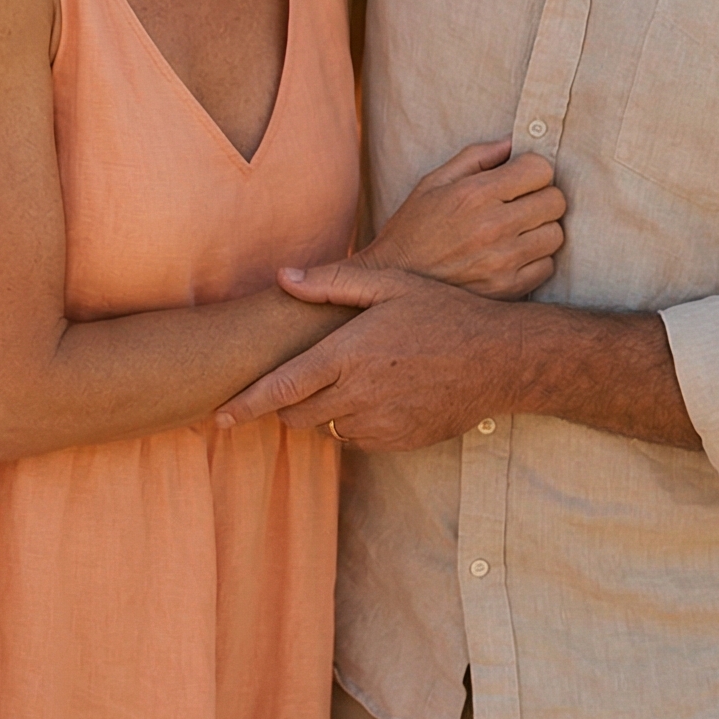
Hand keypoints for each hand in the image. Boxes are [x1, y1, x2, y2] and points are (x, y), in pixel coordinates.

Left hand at [215, 262, 504, 450]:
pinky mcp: (399, 441)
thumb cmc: (444, 313)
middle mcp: (358, 395)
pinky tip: (377, 393)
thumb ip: (331, 283)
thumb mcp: (389, 284)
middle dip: (286, 402)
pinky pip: (357, 439)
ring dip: (324, 410)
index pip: (280, 388)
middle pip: (295, 414)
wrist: (501, 360)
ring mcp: (380, 424)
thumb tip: (282, 277)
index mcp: (347, 355)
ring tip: (350, 377)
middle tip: (298, 377)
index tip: (217, 416)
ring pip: (326, 427)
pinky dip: (354, 422)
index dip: (244, 405)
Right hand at [358, 139, 563, 298]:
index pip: (541, 169)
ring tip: (515, 231)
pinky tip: (510, 255)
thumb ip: (476, 156)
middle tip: (519, 204)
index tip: (519, 178)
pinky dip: (535, 260)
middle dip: (541, 197)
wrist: (391, 280)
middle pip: (555, 201)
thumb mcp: (434, 182)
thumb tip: (513, 142)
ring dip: (540, 230)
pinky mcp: (507, 288)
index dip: (532, 170)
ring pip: (555, 234)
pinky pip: (547, 266)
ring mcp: (502, 260)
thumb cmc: (413, 228)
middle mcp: (492, 226)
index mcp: (474, 194)